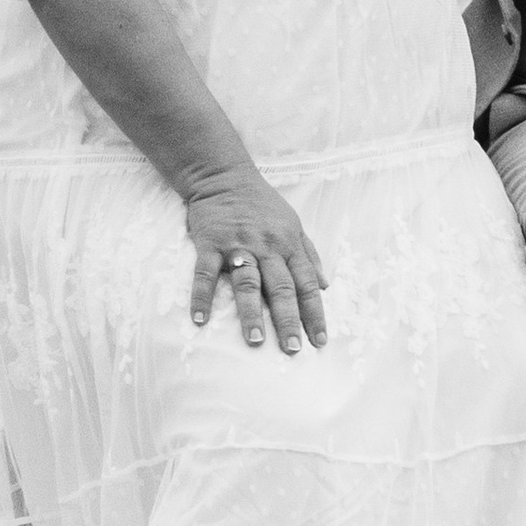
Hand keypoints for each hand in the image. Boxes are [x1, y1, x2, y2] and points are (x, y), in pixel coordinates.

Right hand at [182, 166, 327, 354]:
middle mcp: (267, 247)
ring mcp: (238, 245)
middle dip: (288, 320)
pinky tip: (199, 319)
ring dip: (251, 312)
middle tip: (292, 349)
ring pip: (247, 282)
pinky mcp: (210, 243)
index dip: (314, 313)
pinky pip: (205, 272)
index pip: (306, 284)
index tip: (319, 340)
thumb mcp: (293, 224)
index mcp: (289, 245)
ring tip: (254, 340)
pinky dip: (202, 295)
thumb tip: (325, 286)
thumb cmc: (261, 204)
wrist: (224, 176)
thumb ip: (309, 255)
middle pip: (281, 287)